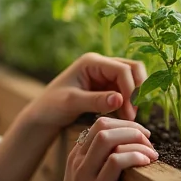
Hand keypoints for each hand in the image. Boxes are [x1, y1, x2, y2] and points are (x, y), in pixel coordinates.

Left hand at [21, 52, 146, 134]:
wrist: (44, 114)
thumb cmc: (52, 105)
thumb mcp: (72, 102)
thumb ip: (96, 100)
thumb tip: (120, 100)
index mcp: (91, 62)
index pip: (122, 69)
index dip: (130, 89)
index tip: (129, 111)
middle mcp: (101, 64)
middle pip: (132, 69)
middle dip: (137, 90)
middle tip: (133, 113)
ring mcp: (105, 75)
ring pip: (132, 80)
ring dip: (134, 98)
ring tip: (128, 118)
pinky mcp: (107, 87)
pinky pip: (126, 91)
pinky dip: (128, 103)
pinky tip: (124, 117)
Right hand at [42, 117, 157, 180]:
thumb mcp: (87, 179)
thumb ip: (100, 164)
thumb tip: (128, 153)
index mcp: (78, 154)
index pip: (100, 123)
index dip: (125, 124)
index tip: (142, 136)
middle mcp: (79, 159)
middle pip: (104, 125)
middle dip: (131, 128)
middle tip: (149, 141)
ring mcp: (86, 173)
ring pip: (107, 138)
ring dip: (134, 139)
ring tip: (151, 153)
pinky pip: (114, 162)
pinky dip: (133, 156)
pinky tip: (145, 162)